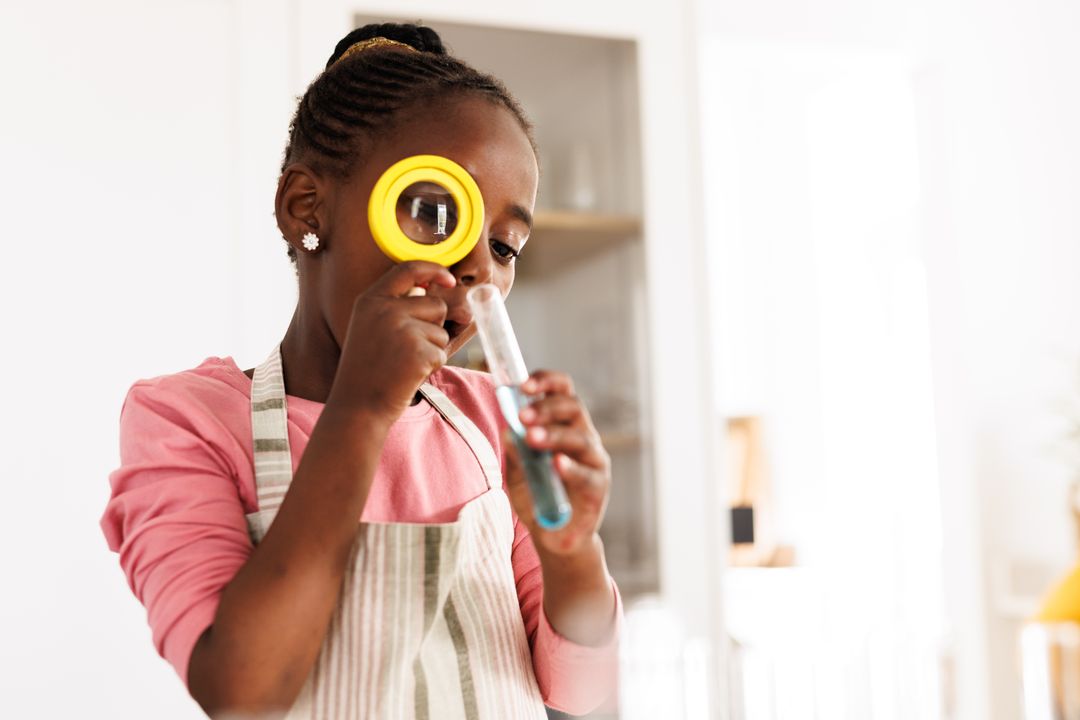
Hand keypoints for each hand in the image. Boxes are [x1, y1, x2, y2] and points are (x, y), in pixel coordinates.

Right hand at [326, 261, 455, 421]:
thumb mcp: (368, 327)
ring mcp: (403, 330)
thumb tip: (433, 290)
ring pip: (441, 331)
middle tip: (406, 349)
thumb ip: (394, 306)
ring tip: (404, 363)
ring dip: (431, 349)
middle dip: (432, 326)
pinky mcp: (418, 352)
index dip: (433, 270)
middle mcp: (386, 310)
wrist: (358, 406)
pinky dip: (431, 366)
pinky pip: (441, 353)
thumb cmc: (366, 370)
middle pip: (436, 304)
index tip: (449, 278)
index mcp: (371, 300)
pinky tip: (409, 375)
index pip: (408, 269)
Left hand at [504, 370, 611, 556]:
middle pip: (573, 408)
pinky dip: (571, 468)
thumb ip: (515, 453)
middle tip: (523, 416)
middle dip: (547, 408)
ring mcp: (594, 461)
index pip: (561, 391)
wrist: (555, 537)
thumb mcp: (518, 473)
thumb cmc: (538, 496)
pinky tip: (557, 464)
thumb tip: (507, 430)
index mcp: (564, 425)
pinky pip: (587, 474)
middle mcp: (583, 436)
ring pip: (581, 438)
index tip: (523, 385)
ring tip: (532, 438)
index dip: (546, 382)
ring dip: (555, 435)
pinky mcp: (599, 488)